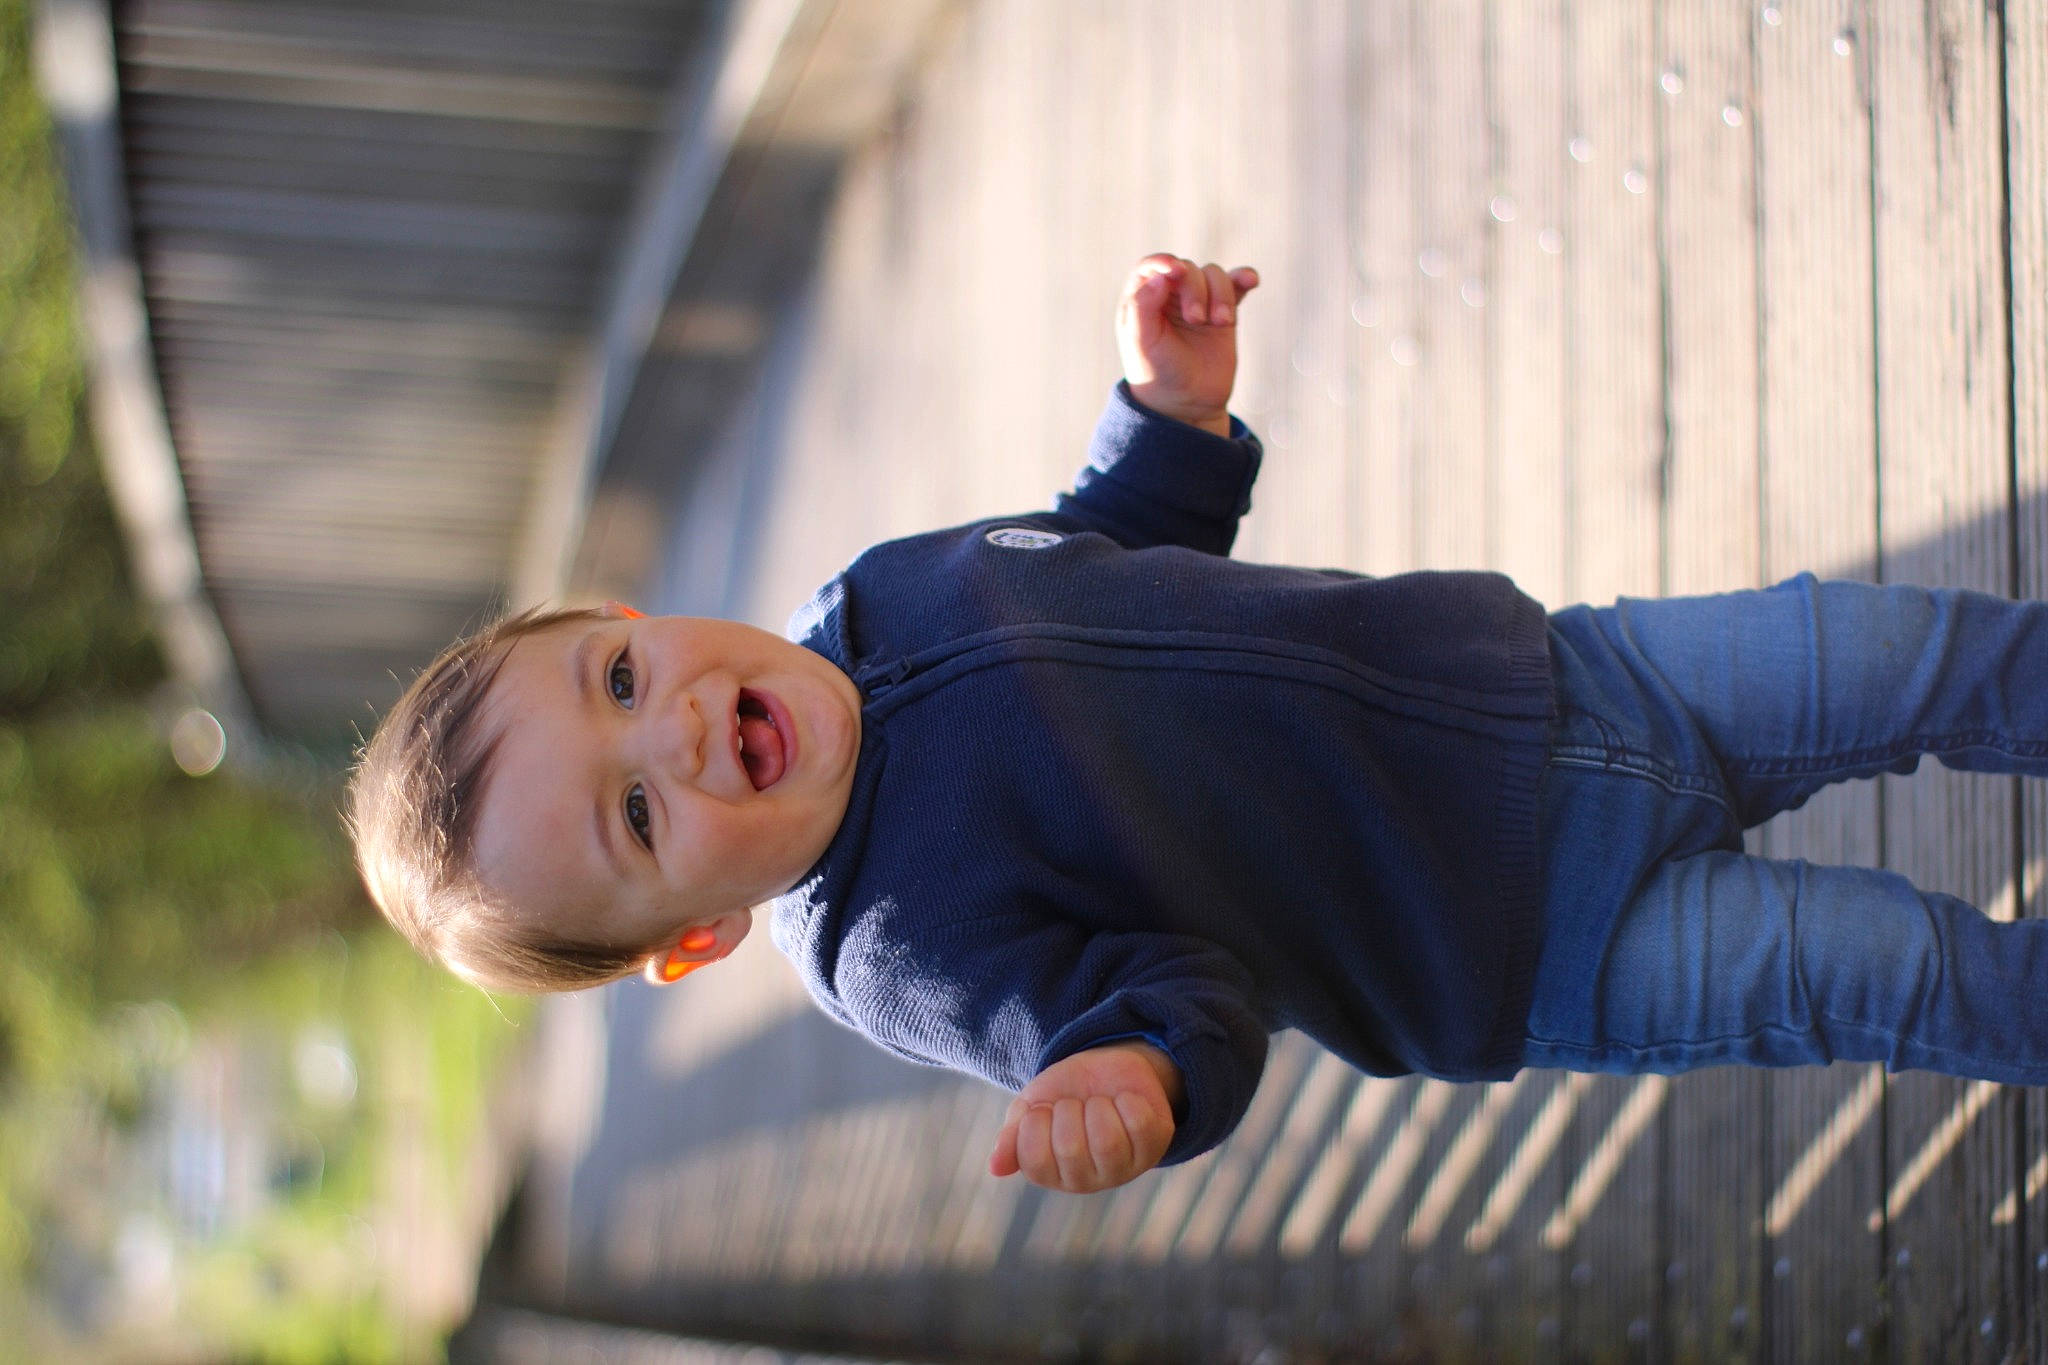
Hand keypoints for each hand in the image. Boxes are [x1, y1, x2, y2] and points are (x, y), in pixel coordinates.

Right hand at [988, 1041, 1182, 1192]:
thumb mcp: (1030, 1108)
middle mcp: (1088, 1179)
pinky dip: (1128, 1100)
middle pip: (1071, 1149)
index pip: (1035, 1160)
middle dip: (1068, 1109)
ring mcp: (1124, 1166)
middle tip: (1074, 1103)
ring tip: (1099, 1103)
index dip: (1035, 1121)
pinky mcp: (1155, 1145)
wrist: (1105, 1068)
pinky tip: (1124, 1101)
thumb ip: (1012, 1136)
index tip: (1043, 1109)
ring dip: (1099, 1106)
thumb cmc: (1063, 1094)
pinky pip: (1140, 1124)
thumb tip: (995, 1168)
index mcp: (1052, 1173)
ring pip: (1108, 1141)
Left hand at [1116, 254, 1259, 436]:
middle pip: (1187, 269)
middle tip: (1196, 319)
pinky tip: (1251, 280)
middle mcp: (1171, 295)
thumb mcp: (1142, 343)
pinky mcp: (1224, 312)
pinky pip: (1236, 285)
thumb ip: (1143, 307)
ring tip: (1220, 322)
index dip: (1164, 262)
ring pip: (1214, 275)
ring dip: (1221, 294)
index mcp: (1144, 299)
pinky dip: (1244, 278)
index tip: (1176, 272)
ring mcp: (1200, 301)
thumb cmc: (1158, 373)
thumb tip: (1161, 276)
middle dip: (1195, 289)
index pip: (1152, 267)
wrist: (1187, 404)